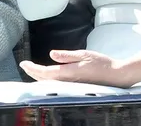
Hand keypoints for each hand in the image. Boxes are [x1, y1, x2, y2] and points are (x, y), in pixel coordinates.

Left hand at [20, 50, 135, 87]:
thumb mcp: (84, 54)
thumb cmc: (102, 63)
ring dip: (39, 77)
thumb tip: (51, 55)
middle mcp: (68, 81)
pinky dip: (48, 80)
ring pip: (50, 83)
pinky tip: (47, 77)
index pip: (45, 72)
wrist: (117, 76)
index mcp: (69, 73)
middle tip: (24, 66)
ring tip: (32, 71)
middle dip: (33, 73)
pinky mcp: (75, 86)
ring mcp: (71, 86)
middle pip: (45, 80)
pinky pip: (57, 84)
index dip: (33, 69)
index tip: (23, 63)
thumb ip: (67, 56)